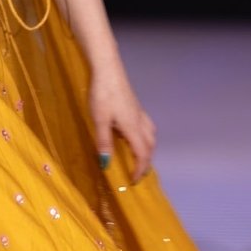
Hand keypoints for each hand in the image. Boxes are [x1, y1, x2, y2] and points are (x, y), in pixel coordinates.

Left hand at [89, 65, 156, 180]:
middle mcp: (140, 122)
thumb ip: (103, 142)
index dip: (139, 170)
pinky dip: (144, 138)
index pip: (142, 154)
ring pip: (151, 136)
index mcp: (133, 127)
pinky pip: (146, 128)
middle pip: (150, 147)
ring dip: (147, 150)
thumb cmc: (102, 93)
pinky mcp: (135, 106)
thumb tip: (106, 164)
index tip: (132, 181)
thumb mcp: (99, 120)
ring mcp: (139, 113)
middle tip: (136, 174)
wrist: (107, 69)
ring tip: (137, 159)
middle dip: (146, 163)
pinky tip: (132, 136)